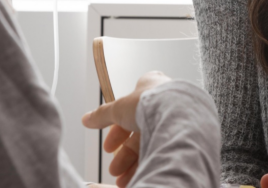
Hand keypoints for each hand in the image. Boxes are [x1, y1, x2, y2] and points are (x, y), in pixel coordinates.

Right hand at [82, 72, 171, 187]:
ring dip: (132, 165)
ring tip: (120, 180)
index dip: (118, 127)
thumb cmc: (152, 103)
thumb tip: (86, 119)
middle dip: (123, 153)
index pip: (131, 107)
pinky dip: (146, 167)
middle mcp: (163, 104)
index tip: (109, 143)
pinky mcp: (181, 138)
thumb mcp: (119, 108)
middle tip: (114, 167)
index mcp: (151, 88)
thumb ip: (102, 115)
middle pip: (138, 132)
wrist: (178, 118)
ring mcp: (173, 122)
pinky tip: (134, 179)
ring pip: (149, 146)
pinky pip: (160, 154)